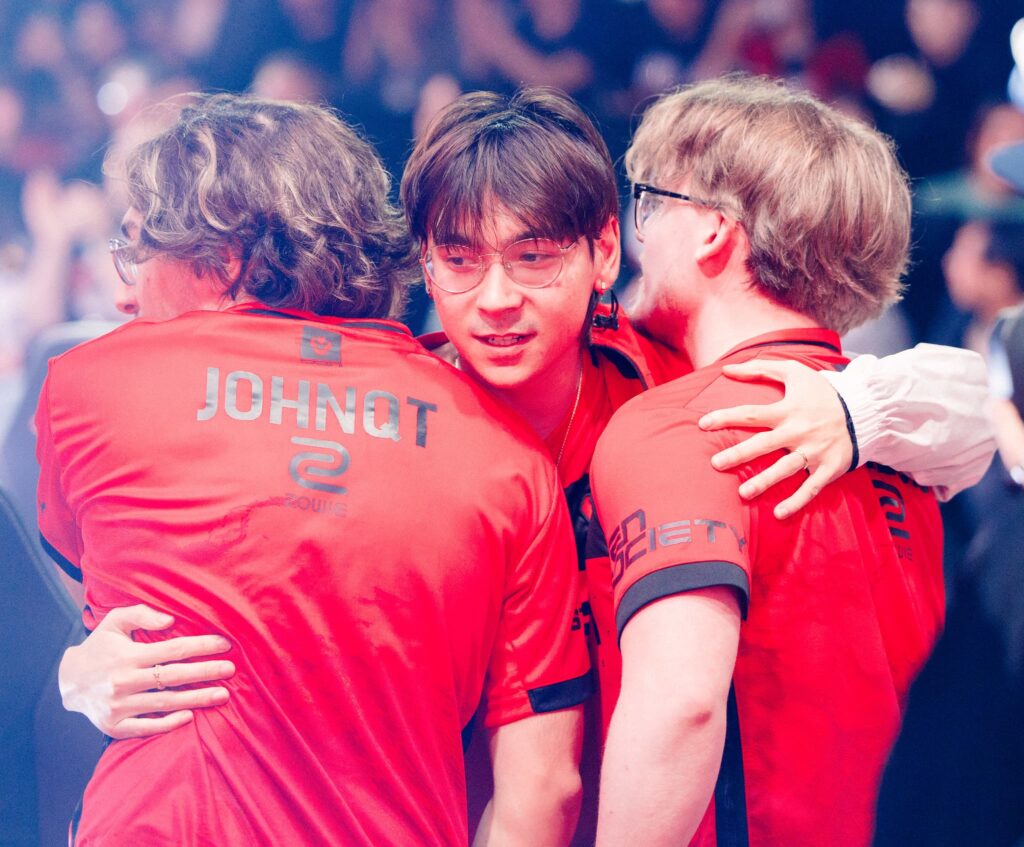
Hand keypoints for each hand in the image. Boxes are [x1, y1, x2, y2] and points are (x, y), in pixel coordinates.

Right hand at [59, 604, 234, 738]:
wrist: (69, 681)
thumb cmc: (100, 646)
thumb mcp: (115, 622)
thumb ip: (142, 614)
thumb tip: (171, 620)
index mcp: (128, 656)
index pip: (173, 650)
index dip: (201, 647)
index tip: (225, 644)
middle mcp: (123, 681)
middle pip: (174, 677)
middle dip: (206, 672)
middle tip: (232, 670)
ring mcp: (118, 706)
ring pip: (166, 703)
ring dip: (197, 699)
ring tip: (224, 694)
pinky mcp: (114, 727)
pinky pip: (146, 727)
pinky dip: (168, 724)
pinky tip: (190, 717)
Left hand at [698, 359, 852, 518]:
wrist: (864, 410)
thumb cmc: (821, 392)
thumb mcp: (794, 372)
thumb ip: (760, 368)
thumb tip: (726, 368)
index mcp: (788, 410)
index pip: (752, 414)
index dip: (727, 417)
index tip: (703, 424)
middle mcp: (798, 432)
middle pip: (764, 444)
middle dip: (739, 454)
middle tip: (715, 463)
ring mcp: (814, 452)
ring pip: (786, 468)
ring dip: (765, 481)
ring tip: (743, 493)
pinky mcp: (829, 468)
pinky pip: (811, 487)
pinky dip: (797, 501)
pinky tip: (779, 514)